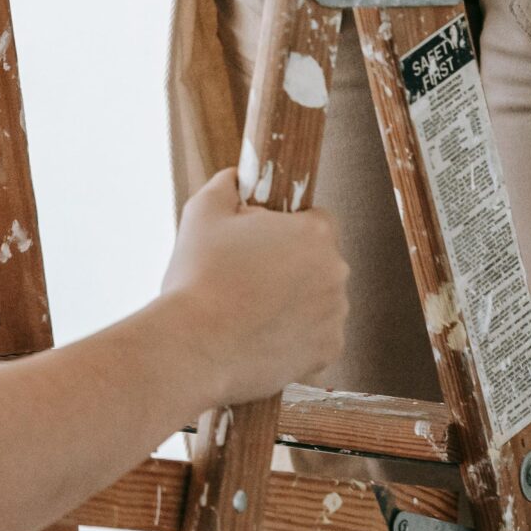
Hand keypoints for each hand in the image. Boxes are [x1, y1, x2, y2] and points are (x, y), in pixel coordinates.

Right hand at [157, 168, 348, 408]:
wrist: (194, 346)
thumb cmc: (198, 277)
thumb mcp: (203, 211)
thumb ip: (228, 184)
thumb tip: (237, 177)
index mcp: (314, 233)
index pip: (316, 220)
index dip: (286, 229)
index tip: (260, 244)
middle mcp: (336, 272)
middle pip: (319, 261)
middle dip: (291, 266)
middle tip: (249, 278)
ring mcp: (335, 316)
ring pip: (319, 299)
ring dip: (295, 301)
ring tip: (251, 311)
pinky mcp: (327, 352)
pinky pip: (316, 336)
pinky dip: (295, 336)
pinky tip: (261, 336)